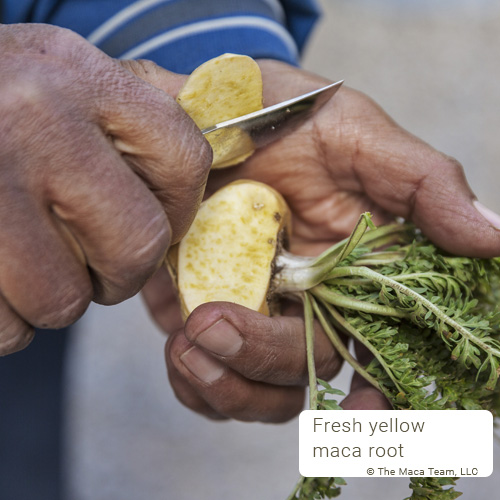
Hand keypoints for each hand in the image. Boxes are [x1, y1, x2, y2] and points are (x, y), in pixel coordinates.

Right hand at [0, 24, 211, 354]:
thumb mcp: (62, 76)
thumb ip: (135, 108)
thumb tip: (222, 139)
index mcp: (81, 76)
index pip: (185, 161)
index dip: (182, 209)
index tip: (158, 221)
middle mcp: (34, 118)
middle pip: (137, 243)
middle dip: (121, 272)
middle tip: (91, 262)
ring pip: (66, 298)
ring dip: (56, 299)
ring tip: (29, 265)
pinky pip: (5, 326)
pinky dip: (6, 323)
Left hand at [143, 60, 499, 420]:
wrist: (207, 110)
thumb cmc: (289, 114)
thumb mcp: (358, 135)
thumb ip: (424, 186)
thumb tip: (495, 240)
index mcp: (360, 272)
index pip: (388, 348)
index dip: (385, 393)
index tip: (361, 414)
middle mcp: (313, 301)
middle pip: (310, 372)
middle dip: (264, 365)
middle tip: (214, 327)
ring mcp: (256, 310)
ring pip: (257, 389)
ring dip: (224, 386)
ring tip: (187, 343)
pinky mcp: (205, 311)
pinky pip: (204, 376)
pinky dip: (192, 382)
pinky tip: (178, 353)